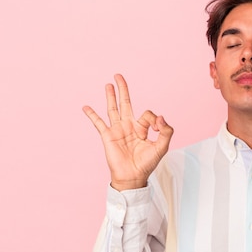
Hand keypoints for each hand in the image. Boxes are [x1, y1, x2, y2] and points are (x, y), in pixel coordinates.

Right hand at [82, 74, 173, 190]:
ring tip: (108, 84)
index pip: (148, 114)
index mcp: (142, 128)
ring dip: (110, 96)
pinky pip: (98, 123)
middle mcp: (129, 126)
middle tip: (119, 75)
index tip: (156, 127)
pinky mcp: (107, 136)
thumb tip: (161, 116)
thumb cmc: (147, 163)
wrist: (133, 176)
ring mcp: (117, 130)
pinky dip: (92, 115)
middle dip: (123, 90)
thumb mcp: (162, 147)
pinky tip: (86, 107)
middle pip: (125, 103)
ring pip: (112, 109)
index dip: (154, 118)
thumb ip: (166, 131)